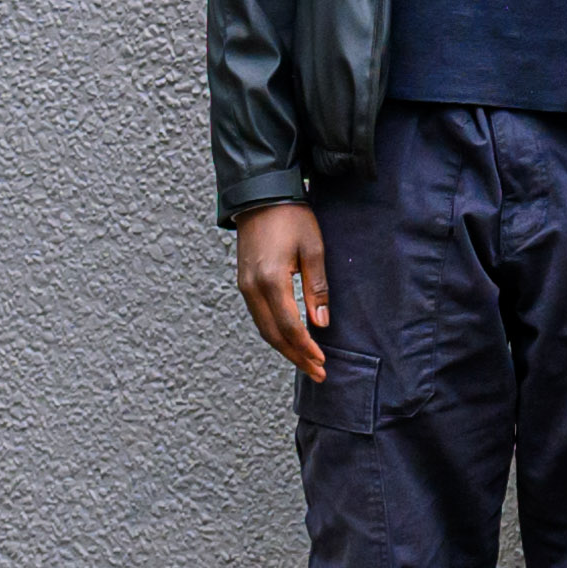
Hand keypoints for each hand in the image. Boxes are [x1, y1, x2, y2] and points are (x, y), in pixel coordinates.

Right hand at [232, 200, 331, 377]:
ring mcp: (245, 287)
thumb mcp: (313, 249)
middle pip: (273, 335)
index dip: (306, 348)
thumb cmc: (292, 218)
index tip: (322, 362)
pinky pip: (258, 317)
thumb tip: (320, 323)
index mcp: (271, 281)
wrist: (260, 195)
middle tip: (317, 373)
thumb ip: (317, 288)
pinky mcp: (244, 283)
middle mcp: (252, 288)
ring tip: (306, 362)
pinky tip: (290, 340)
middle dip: (296, 356)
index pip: (289, 326)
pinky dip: (275, 333)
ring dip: (285, 348)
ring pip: (263, 329)